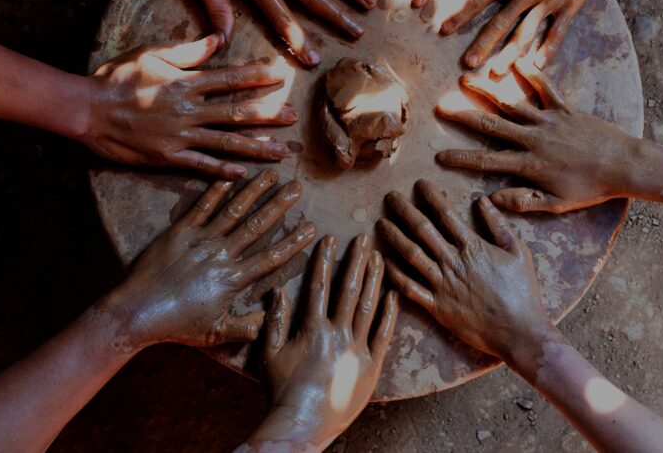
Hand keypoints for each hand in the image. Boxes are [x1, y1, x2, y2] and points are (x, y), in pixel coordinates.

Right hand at [82, 36, 296, 178]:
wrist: (86, 109)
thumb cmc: (116, 77)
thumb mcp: (151, 53)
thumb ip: (188, 51)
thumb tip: (218, 39)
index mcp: (186, 83)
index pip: (230, 79)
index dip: (258, 77)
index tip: (281, 75)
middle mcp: (189, 111)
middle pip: (236, 113)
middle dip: (267, 115)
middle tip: (292, 118)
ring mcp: (180, 136)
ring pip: (226, 142)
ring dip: (256, 147)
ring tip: (280, 151)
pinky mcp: (167, 157)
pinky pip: (200, 165)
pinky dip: (221, 170)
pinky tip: (242, 173)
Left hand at [102, 170, 315, 350]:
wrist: (136, 312)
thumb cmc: (176, 326)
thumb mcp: (215, 333)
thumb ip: (245, 327)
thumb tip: (270, 320)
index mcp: (232, 279)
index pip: (271, 258)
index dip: (293, 242)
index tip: (311, 227)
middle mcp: (220, 255)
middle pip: (257, 225)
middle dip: (279, 205)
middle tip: (297, 187)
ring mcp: (200, 240)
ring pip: (233, 210)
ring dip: (253, 190)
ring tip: (270, 173)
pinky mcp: (180, 232)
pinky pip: (202, 206)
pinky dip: (217, 190)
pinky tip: (230, 175)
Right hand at [253, 235, 398, 449]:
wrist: (302, 424)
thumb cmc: (281, 391)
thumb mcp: (268, 354)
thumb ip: (274, 321)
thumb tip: (277, 291)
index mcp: (311, 329)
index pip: (319, 286)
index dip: (325, 260)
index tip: (330, 239)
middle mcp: (336, 334)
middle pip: (348, 289)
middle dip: (355, 261)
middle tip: (363, 238)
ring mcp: (356, 350)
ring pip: (368, 307)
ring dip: (374, 280)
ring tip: (378, 258)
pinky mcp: (371, 367)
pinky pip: (383, 335)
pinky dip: (389, 314)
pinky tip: (393, 294)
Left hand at [378, 180, 560, 380]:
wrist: (519, 332)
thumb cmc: (523, 292)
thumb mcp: (519, 252)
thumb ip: (498, 225)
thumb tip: (483, 201)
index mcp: (473, 246)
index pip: (446, 214)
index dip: (431, 196)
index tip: (419, 183)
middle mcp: (453, 262)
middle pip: (422, 229)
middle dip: (404, 210)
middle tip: (390, 197)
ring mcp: (443, 285)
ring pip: (411, 254)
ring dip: (394, 236)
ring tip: (380, 223)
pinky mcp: (437, 307)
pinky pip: (410, 287)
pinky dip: (394, 274)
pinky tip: (383, 261)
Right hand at [436, 62, 643, 212]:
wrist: (625, 165)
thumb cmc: (591, 188)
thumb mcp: (557, 204)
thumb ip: (523, 202)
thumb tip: (492, 199)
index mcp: (530, 165)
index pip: (487, 161)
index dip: (461, 159)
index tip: (439, 156)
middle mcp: (534, 138)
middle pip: (491, 125)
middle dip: (463, 116)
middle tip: (441, 106)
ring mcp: (549, 120)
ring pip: (511, 103)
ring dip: (487, 91)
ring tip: (465, 80)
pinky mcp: (566, 109)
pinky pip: (546, 88)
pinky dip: (532, 74)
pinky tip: (518, 62)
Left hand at [441, 0, 602, 69]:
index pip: (479, 0)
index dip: (461, 15)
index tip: (444, 30)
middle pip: (500, 23)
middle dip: (482, 44)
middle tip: (467, 63)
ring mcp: (549, 1)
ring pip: (526, 33)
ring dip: (510, 54)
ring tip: (497, 72)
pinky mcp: (568, 6)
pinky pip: (557, 32)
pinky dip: (547, 49)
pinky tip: (536, 65)